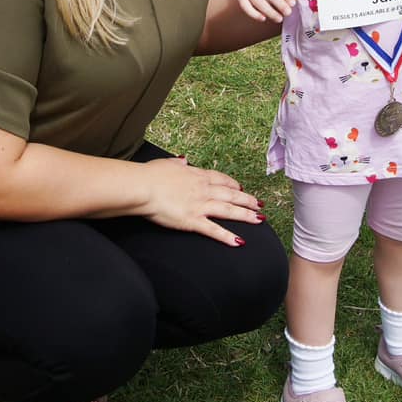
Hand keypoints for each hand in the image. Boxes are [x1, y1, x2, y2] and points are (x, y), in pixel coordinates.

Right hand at [138, 156, 264, 245]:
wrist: (142, 186)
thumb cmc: (150, 174)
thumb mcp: (168, 163)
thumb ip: (178, 163)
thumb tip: (183, 159)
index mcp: (196, 175)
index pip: (220, 179)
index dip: (233, 184)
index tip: (241, 187)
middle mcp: (203, 189)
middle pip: (231, 194)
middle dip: (247, 200)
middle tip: (259, 205)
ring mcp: (200, 205)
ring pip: (228, 210)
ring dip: (245, 215)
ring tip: (259, 220)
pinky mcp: (192, 220)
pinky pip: (213, 230)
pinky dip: (227, 236)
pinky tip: (239, 242)